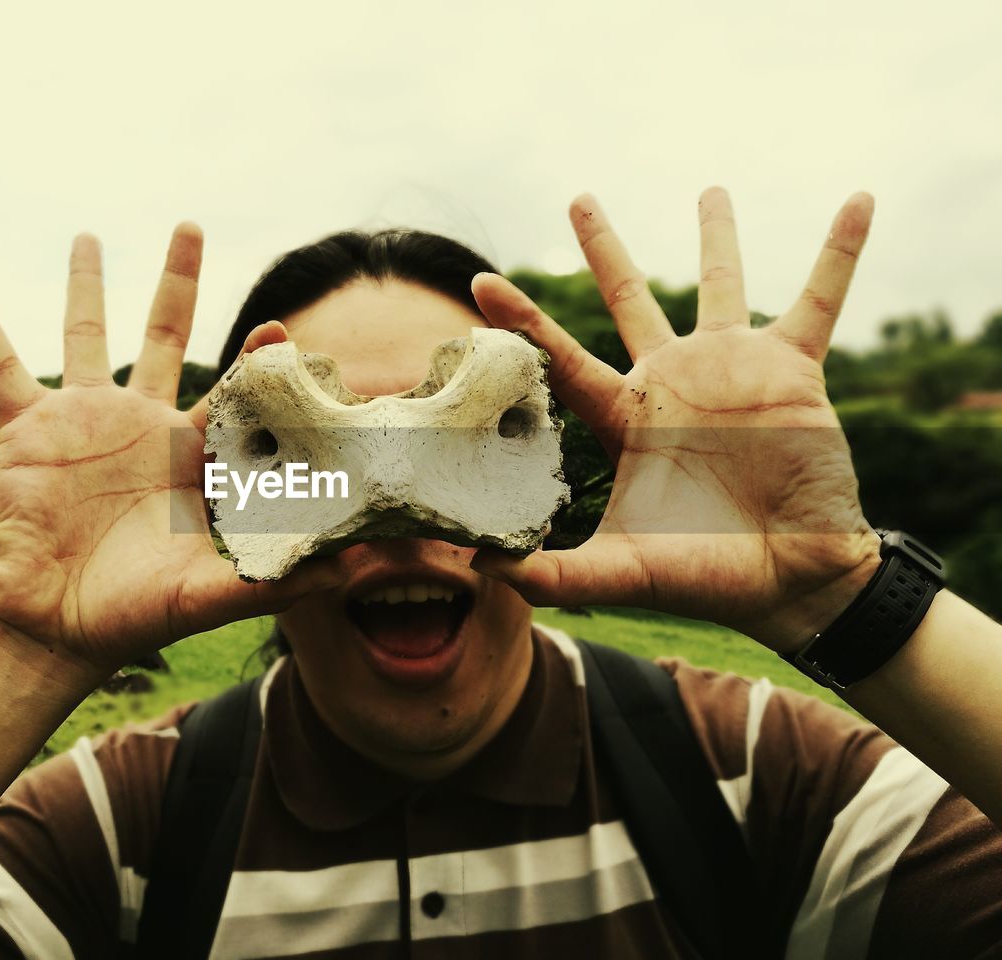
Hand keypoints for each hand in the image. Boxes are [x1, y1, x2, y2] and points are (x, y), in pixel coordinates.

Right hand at [0, 226, 339, 679]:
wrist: (54, 630)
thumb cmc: (135, 615)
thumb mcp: (208, 594)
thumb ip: (274, 577)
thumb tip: (350, 570)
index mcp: (190, 455)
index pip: (232, 394)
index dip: (257, 363)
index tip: (282, 330)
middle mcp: (142, 425)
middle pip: (164, 335)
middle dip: (177, 283)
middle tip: (190, 226)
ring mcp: (84, 420)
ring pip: (87, 335)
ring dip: (85, 286)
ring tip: (87, 236)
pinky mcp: (28, 429)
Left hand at [470, 188, 881, 651]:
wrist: (790, 580)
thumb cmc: (705, 576)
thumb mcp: (624, 571)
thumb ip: (559, 573)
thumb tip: (485, 570)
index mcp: (625, 418)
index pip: (560, 358)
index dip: (521, 321)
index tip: (478, 279)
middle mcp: (672, 382)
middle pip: (627, 299)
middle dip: (605, 249)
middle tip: (578, 197)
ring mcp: (732, 370)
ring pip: (722, 283)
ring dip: (717, 236)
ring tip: (711, 187)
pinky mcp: (792, 370)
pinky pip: (820, 298)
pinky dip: (841, 251)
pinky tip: (862, 196)